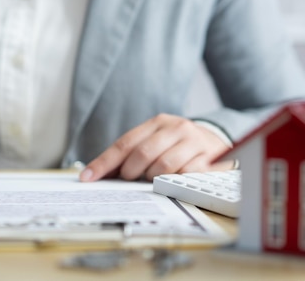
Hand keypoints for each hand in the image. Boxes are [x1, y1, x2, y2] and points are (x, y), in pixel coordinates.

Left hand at [79, 113, 232, 181]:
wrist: (215, 139)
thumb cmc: (178, 144)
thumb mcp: (155, 140)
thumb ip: (131, 153)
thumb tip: (99, 173)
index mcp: (157, 122)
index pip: (124, 143)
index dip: (104, 162)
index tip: (88, 177)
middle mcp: (174, 128)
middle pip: (143, 153)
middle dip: (130, 172)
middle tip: (128, 179)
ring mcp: (192, 141)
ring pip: (163, 165)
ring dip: (152, 178)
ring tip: (152, 179)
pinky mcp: (207, 157)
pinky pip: (185, 175)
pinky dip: (174, 181)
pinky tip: (172, 181)